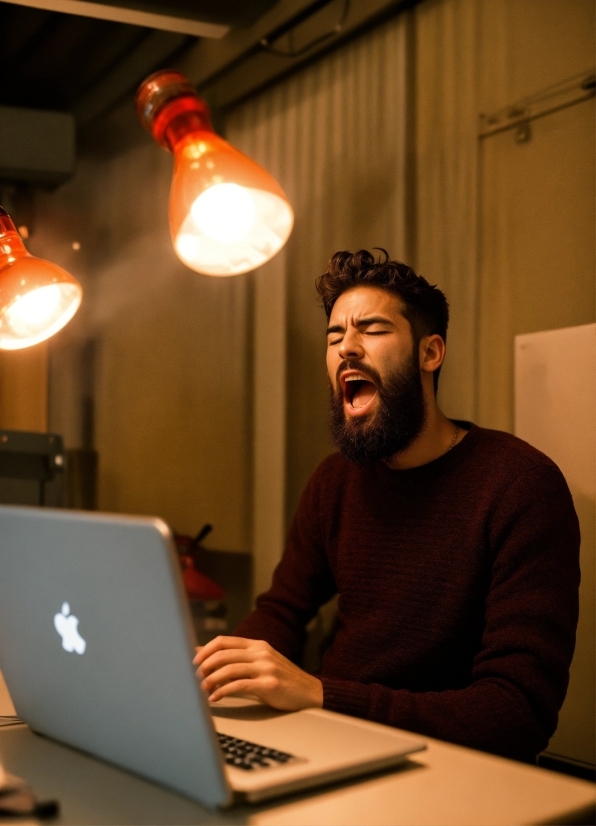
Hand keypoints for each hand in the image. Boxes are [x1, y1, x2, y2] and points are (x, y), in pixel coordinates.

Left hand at [193, 636, 322, 711]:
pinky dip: (223, 692)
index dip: (205, 650)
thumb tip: (206, 655)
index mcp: (257, 645)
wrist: (310, 692)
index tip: (194, 662)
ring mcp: (266, 667)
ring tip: (203, 689)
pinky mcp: (268, 684)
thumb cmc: (281, 679)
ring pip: (229, 669)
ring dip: (211, 680)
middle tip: (195, 677)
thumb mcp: (260, 663)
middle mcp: (260, 652)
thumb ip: (236, 659)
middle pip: (224, 653)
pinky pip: (239, 685)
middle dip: (205, 666)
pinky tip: (215, 699)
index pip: (224, 641)